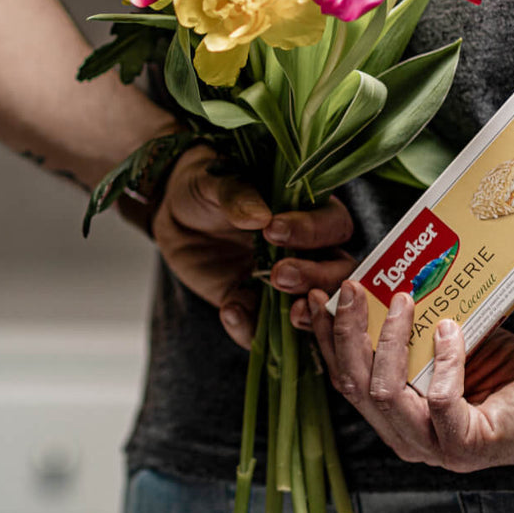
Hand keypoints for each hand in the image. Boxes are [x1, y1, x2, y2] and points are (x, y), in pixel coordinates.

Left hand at [152, 145, 356, 347]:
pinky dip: (251, 328)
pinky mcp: (257, 309)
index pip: (332, 225)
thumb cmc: (207, 189)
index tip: (273, 230)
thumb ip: (237, 195)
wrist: (177, 218)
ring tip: (290, 315)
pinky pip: (264, 329)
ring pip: (314, 309)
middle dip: (315, 278)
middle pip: (337, 273)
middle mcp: (309, 253)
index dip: (311, 231)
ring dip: (306, 315)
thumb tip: (260, 216)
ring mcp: (286, 286)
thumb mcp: (215, 183)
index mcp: (309, 213)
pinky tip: (230, 310)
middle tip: (280, 276)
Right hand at [307, 281, 513, 470]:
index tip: (320, 298)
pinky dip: (443, 360)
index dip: (326, 340)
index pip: (344, 380)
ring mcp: (435, 449)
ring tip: (403, 298)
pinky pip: (440, 399)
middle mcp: (407, 439)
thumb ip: (410, 330)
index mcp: (394, 418)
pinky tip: (450, 329)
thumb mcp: (441, 344)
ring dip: (389, 340)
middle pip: (355, 387)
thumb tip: (378, 284)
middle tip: (352, 289)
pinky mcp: (467, 447)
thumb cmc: (499, 368)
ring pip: (385, 394)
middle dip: (346, 333)